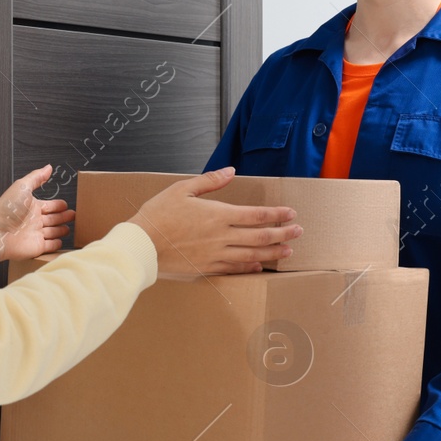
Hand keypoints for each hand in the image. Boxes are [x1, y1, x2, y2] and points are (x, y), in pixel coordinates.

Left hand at [0, 164, 76, 263]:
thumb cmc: (7, 209)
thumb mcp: (22, 187)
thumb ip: (36, 177)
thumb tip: (48, 167)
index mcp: (32, 206)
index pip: (49, 205)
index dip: (58, 205)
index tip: (65, 205)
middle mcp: (34, 220)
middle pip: (53, 218)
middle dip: (63, 216)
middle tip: (73, 215)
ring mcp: (36, 234)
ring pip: (53, 231)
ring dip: (61, 229)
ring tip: (69, 228)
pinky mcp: (37, 247)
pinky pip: (50, 246)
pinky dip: (56, 244)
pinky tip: (61, 241)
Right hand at [127, 166, 300, 277]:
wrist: (141, 245)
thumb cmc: (158, 215)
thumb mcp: (182, 189)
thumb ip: (210, 181)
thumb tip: (230, 170)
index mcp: (218, 215)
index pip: (256, 215)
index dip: (276, 215)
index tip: (291, 214)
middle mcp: (221, 236)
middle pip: (260, 237)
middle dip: (283, 234)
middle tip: (298, 232)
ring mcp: (215, 254)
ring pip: (252, 255)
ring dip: (272, 253)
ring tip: (287, 251)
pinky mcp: (207, 267)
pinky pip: (234, 269)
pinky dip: (250, 268)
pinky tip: (259, 267)